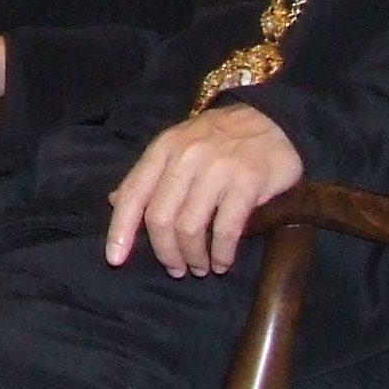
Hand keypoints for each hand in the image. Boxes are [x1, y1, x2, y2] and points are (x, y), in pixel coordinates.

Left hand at [105, 103, 303, 277]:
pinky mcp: (247, 181)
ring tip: (200, 268)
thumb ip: (149, 176)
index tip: (115, 259)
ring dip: (193, 257)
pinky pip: (226, 229)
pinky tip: (222, 262)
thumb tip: (115, 201)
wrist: (273, 119)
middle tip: (176, 269)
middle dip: (164, 252)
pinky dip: (221, 253)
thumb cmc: (219, 138)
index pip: (133, 194)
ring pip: (190, 227)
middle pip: (160, 217)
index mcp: (163, 149)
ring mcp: (217, 168)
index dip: (120, 230)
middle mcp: (185, 157)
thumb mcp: (177, 146)